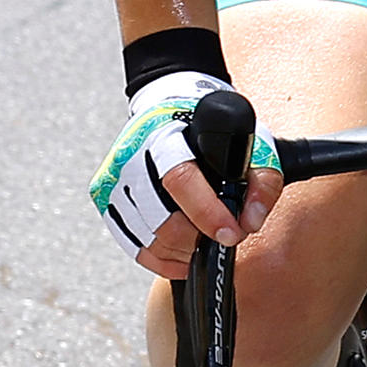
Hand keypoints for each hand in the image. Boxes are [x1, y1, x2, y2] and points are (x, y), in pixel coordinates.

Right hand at [94, 72, 279, 278]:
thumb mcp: (246, 140)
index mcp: (165, 137)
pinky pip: (133, 246)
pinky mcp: (106, 199)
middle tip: (222, 235)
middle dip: (198, 239)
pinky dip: (162, 259)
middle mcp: (132, 157)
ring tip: (204, 241)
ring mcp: (114, 180)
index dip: (208, 213)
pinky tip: (183, 253)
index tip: (232, 232)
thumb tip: (251, 221)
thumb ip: (261, 180)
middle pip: (161, 220)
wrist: (167, 107)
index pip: (180, 180)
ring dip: (183, 251)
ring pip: (148, 239)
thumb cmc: (208, 128)